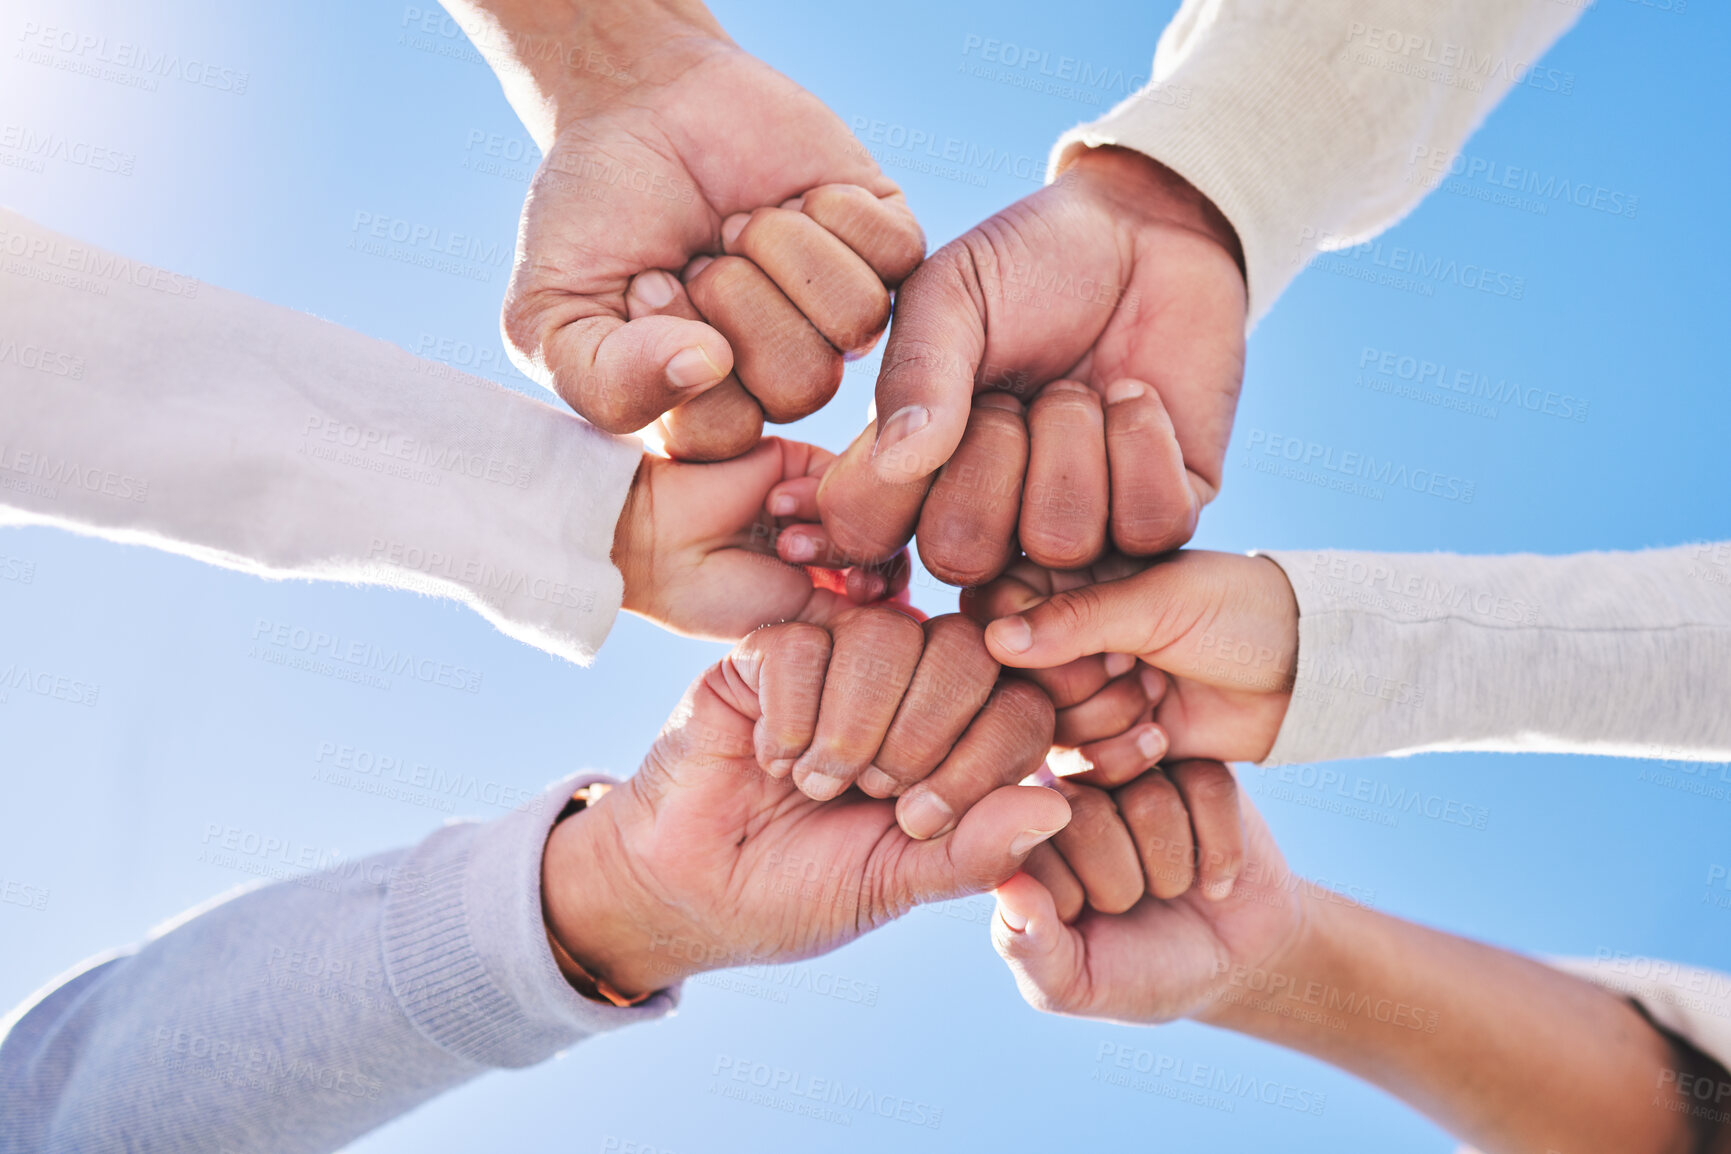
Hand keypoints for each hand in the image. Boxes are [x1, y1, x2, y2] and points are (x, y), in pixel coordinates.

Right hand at [467, 0, 922, 457]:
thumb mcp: (550, 316)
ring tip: (738, 224)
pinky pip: (893, 256)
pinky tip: (792, 196)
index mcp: (714, 413)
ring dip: (779, 248)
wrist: (636, 103)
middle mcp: (785, 377)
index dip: (682, 353)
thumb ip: (604, 380)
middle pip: (802, 386)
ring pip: (854, 321)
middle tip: (699, 255)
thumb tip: (707, 366)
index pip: (730, 435)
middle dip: (733, 296)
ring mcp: (840, 314)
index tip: (644, 289)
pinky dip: (830, 210)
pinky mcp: (886, 247)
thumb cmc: (591, 219)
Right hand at [540, 611, 1067, 996]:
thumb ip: (975, 849)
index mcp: (958, 737)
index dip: (981, 756)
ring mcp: (837, 657)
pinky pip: (804, 643)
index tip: (918, 822)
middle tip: (869, 792)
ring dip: (849, 727)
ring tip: (814, 782)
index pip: (1020, 701)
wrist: (689, 891)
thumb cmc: (801, 891)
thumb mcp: (897, 883)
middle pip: (963, 650)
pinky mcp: (766, 649)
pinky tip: (769, 757)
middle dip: (917, 737)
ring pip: (884, 634)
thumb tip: (1059, 804)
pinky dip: (789, 715)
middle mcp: (909, 683)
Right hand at [613, 437, 920, 639]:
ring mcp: (821, 502)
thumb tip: (920, 624)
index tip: (863, 607)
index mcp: (828, 589)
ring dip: (838, 533)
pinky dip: (821, 493)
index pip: (891, 588)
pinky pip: (846, 470)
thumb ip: (856, 615)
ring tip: (789, 548)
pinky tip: (778, 509)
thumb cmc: (715, 597)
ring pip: (874, 510)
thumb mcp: (796, 619)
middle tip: (843, 583)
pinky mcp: (804, 462)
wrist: (655, 544)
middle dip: (871, 567)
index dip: (889, 596)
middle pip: (892, 546)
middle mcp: (830, 545)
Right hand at [817, 146, 1245, 576]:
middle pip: (962, 554)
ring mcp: (1073, 529)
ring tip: (1079, 388)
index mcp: (911, 473)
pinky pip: (1146, 527)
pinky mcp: (1157, 520)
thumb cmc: (1030, 263)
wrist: (1146, 229)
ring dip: (1073, 440)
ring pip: (1060, 542)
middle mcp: (985, 519)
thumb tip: (897, 463)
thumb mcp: (951, 295)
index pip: (866, 536)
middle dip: (992, 454)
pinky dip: (1144, 447)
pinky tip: (1134, 399)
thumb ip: (916, 373)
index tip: (928, 412)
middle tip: (1013, 393)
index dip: (889, 491)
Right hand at [967, 551, 1297, 762]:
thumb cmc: (1238, 613)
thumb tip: (992, 641)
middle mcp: (1061, 636)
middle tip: (1135, 665)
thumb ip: (1076, 619)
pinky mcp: (1104, 742)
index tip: (1094, 636)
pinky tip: (1162, 734)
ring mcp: (1080, 691)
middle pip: (1011, 679)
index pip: (994, 608)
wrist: (1300, 676)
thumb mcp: (1160, 602)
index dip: (1029, 637)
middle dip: (1078, 684)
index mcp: (1065, 578)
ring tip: (1156, 693)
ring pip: (1040, 726)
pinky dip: (1121, 756)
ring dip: (1104, 719)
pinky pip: (1076, 767)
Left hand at [995, 778, 1305, 1024]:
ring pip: (1149, 797)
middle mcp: (1070, 788)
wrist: (1231, 967)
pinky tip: (1214, 880)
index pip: (1029, 845)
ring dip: (1173, 869)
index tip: (1086, 921)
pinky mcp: (1198, 760)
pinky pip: (1208, 786)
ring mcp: (1135, 767)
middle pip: (1085, 815)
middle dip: (1124, 884)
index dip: (1072, 900)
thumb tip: (1008, 886)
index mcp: (1023, 836)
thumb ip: (1028, 947)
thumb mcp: (1074, 983)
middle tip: (1134, 903)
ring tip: (1171, 889)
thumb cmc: (1140, 973)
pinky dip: (1221, 853)